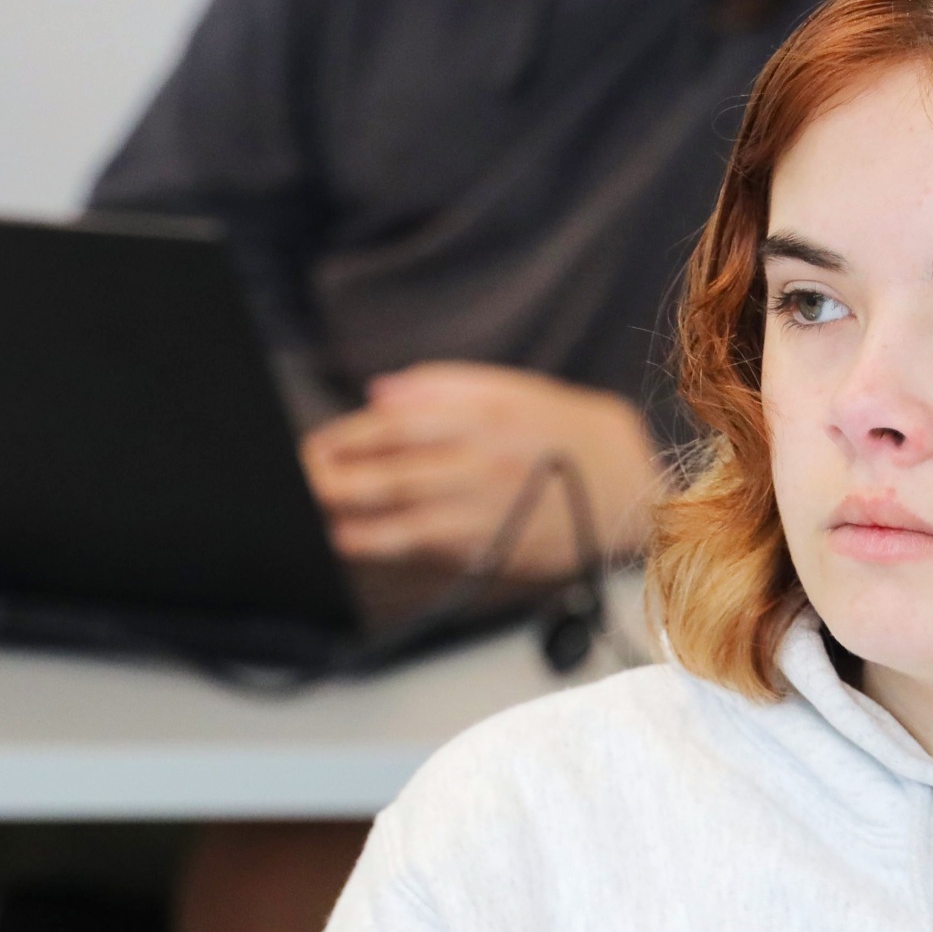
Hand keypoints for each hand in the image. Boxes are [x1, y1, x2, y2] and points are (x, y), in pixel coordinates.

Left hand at [301, 362, 662, 574]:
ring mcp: (484, 509)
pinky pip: (425, 546)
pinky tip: (353, 539)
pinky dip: (382, 544)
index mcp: (483, 415)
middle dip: (331, 477)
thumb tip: (382, 392)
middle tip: (299, 481)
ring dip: (346, 515)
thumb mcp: (517, 390)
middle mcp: (480, 463)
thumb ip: (447, 385)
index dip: (346, 435)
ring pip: (398, 515)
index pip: (395, 424)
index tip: (315, 444)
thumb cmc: (572, 432)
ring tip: (313, 513)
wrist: (633, 490)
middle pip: (386, 471)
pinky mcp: (492, 546)